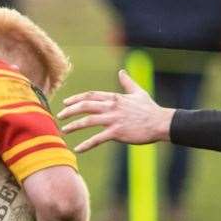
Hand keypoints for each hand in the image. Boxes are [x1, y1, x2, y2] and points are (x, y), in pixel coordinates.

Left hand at [56, 71, 174, 152]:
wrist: (161, 123)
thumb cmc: (150, 109)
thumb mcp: (138, 92)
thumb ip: (127, 82)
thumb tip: (122, 71)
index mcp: (115, 98)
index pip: (91, 96)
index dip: (76, 99)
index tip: (66, 103)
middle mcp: (112, 107)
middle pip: (85, 106)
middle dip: (70, 111)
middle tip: (59, 116)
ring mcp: (114, 119)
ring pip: (88, 121)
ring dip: (73, 126)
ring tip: (63, 131)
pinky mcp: (117, 132)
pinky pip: (97, 139)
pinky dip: (86, 144)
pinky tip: (77, 149)